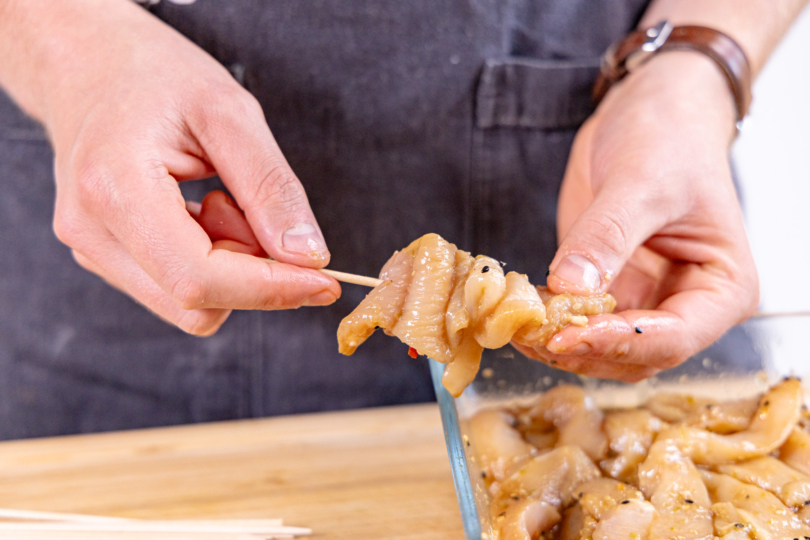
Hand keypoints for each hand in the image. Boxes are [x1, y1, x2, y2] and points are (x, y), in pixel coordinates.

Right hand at [7, 0, 339, 334]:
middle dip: (252, 273)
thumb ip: (271, 189)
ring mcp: (93, 250)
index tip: (325, 282)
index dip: (271, 289)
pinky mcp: (106, 257)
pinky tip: (201, 212)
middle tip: (252, 207)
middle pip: (196, 304)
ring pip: (190, 306)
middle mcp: (92, 233)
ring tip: (219, 197)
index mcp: (114, 190)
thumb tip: (308, 258)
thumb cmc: (155, 76)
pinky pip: (176, 289)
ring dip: (231, 268)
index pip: (199, 279)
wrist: (90, 63)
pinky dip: (212, 263)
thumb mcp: (229, 113)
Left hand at [514, 52, 758, 380]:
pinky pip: (578, 322)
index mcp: (722, 288)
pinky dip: (549, 324)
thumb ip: (607, 236)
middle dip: (584, 349)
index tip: (569, 334)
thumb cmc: (670, 140)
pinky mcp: (606, 291)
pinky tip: (522, 311)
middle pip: (635, 356)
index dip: (620, 341)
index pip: (673, 337)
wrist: (651, 111)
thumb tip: (570, 285)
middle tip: (533, 334)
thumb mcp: (642, 182)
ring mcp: (644, 301)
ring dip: (561, 344)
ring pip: (603, 349)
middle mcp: (686, 306)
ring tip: (519, 325)